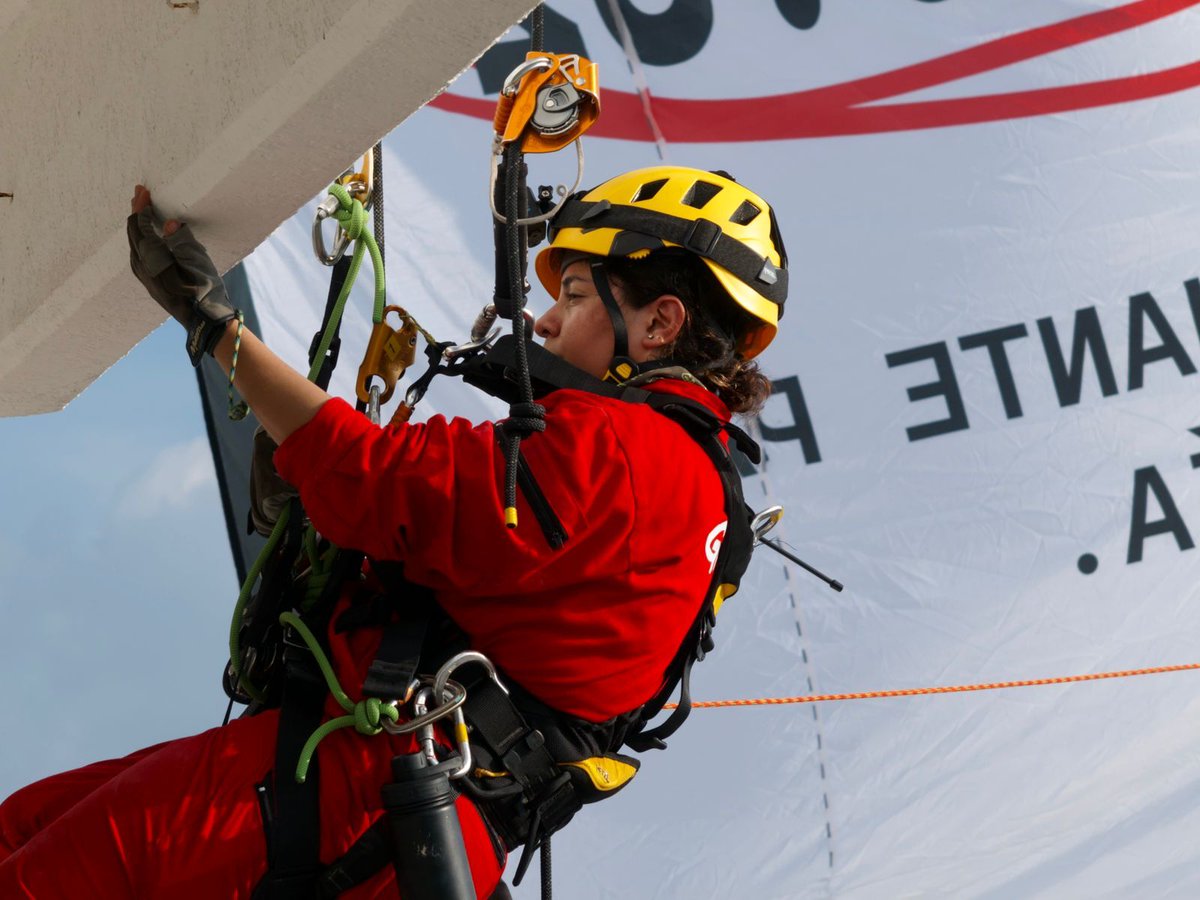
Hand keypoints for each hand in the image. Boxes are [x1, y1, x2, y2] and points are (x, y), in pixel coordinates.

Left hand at [128, 185, 236, 365]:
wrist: (203, 320)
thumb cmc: (204, 289)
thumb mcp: (198, 261)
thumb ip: (182, 239)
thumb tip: (169, 224)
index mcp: (151, 258)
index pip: (139, 225)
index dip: (142, 207)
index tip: (144, 192)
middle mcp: (141, 265)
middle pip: (132, 232)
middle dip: (136, 212)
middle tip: (140, 194)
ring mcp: (143, 275)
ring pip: (134, 243)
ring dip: (137, 225)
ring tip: (142, 211)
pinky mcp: (148, 281)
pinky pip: (138, 253)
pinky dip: (140, 238)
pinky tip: (147, 236)